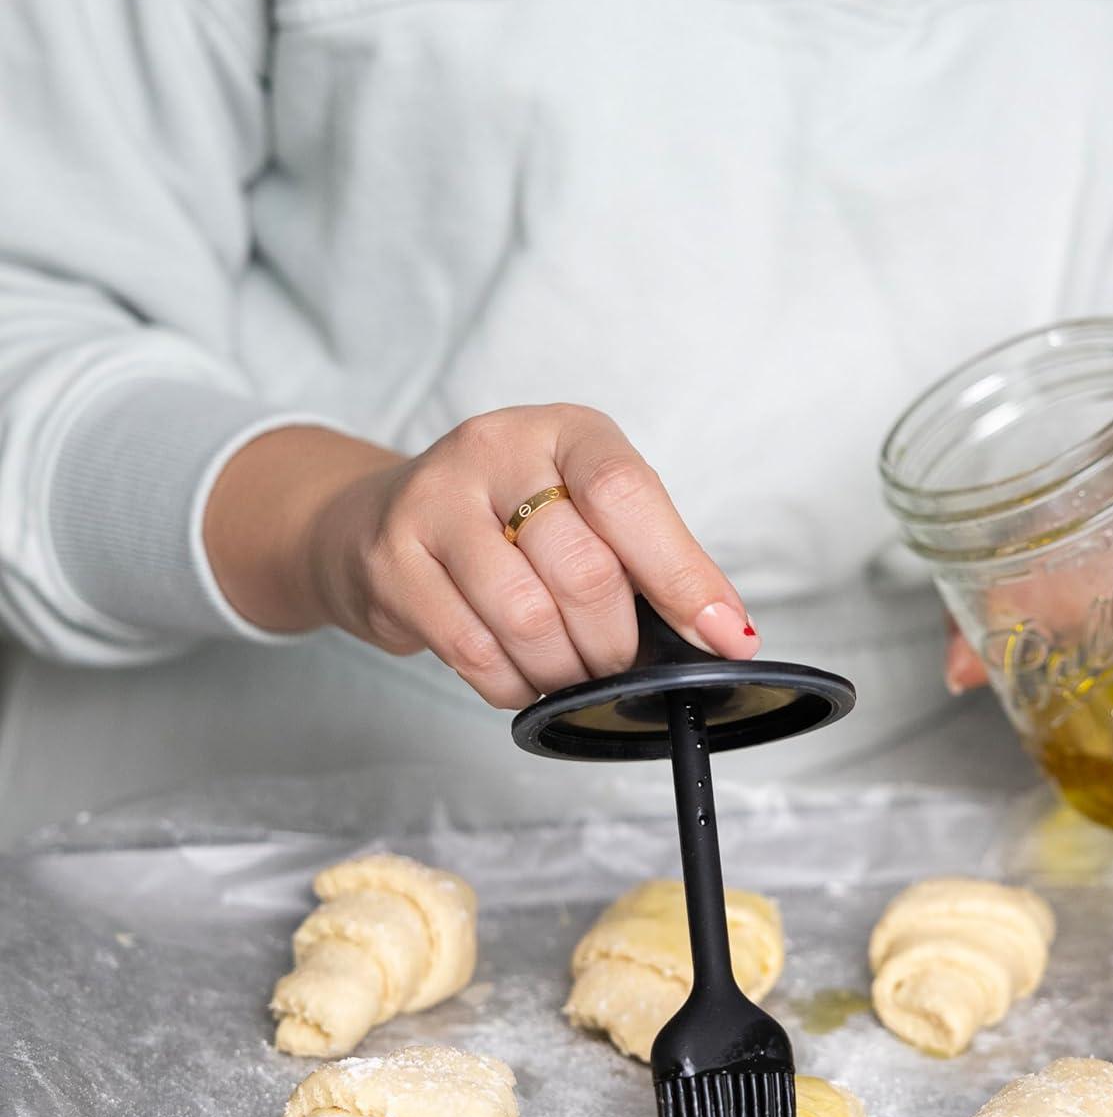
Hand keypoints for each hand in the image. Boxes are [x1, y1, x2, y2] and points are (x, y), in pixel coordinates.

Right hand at [203, 406, 757, 707]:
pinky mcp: (392, 561)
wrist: (379, 520)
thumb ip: (657, 561)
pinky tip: (522, 678)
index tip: (724, 638)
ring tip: (569, 673)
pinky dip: (513, 685)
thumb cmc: (510, 520)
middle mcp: (497, 449)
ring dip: (564, 670)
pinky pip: (472, 649)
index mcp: (566, 431)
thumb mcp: (591, 512)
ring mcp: (434, 500)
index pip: (628, 496)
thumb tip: (729, 634)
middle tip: (617, 663)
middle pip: (583, 569)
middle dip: (615, 643)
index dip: (682, 576)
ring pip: (527, 617)